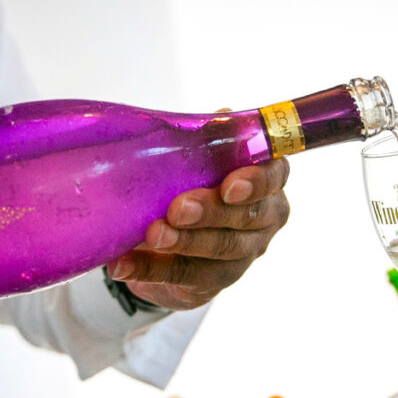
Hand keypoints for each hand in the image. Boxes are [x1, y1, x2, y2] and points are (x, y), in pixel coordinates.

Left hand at [106, 157, 289, 309]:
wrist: (172, 240)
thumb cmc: (194, 184)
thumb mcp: (199, 160)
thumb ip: (209, 141)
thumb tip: (220, 112)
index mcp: (267, 183)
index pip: (274, 178)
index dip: (257, 182)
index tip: (229, 184)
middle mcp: (263, 222)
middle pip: (246, 218)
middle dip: (210, 212)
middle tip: (178, 208)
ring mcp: (241, 258)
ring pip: (218, 251)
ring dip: (183, 242)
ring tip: (152, 235)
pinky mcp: (210, 284)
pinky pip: (181, 277)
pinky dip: (148, 271)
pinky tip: (122, 265)